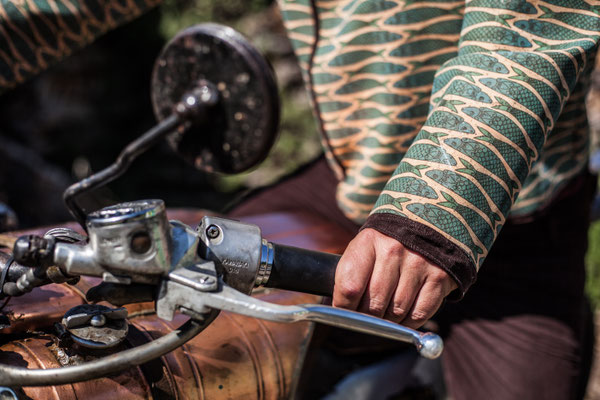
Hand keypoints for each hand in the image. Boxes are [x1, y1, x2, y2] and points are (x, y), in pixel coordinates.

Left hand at [333, 228, 456, 328]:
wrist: (425, 223)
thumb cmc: (384, 245)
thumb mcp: (363, 248)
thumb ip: (351, 275)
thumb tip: (343, 311)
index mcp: (368, 241)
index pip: (350, 287)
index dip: (345, 307)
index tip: (345, 312)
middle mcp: (394, 250)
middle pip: (374, 303)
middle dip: (367, 317)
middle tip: (366, 317)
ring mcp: (419, 263)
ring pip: (397, 312)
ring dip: (388, 322)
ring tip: (384, 316)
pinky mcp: (439, 277)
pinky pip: (419, 314)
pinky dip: (408, 323)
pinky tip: (403, 317)